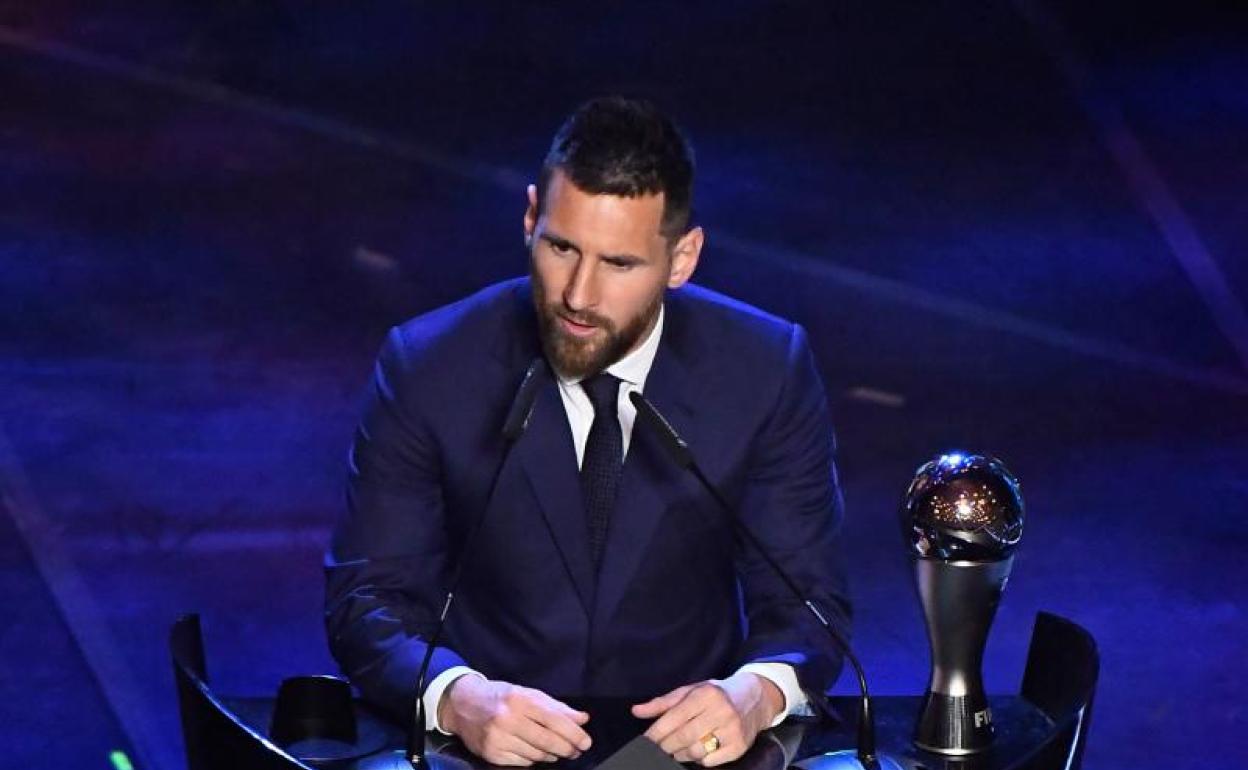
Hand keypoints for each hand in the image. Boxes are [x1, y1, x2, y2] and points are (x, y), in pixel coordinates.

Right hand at [439, 675, 591, 765]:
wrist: (462, 704)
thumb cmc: (501, 697)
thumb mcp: (528, 694)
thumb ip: (556, 707)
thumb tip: (582, 719)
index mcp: (520, 700)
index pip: (554, 720)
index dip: (573, 733)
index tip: (586, 742)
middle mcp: (508, 719)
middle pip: (547, 740)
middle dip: (567, 748)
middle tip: (576, 750)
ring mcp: (498, 738)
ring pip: (536, 754)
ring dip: (551, 754)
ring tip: (558, 751)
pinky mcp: (491, 754)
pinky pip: (522, 762)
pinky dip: (533, 759)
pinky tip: (537, 754)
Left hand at [631, 674, 783, 765]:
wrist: (755, 698)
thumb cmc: (716, 694)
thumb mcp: (691, 690)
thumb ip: (663, 702)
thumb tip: (636, 711)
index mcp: (705, 694)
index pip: (674, 717)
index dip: (656, 732)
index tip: (645, 740)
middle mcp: (720, 711)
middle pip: (683, 737)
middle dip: (665, 746)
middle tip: (657, 749)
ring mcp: (732, 730)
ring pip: (696, 751)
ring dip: (680, 754)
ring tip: (675, 751)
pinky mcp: (740, 746)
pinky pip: (711, 761)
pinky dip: (700, 759)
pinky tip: (697, 751)